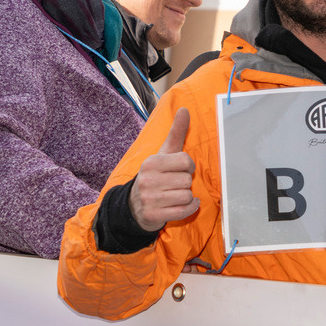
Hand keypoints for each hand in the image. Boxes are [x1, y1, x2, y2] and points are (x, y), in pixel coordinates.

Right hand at [129, 107, 199, 231]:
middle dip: (186, 183)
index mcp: (151, 162)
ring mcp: (149, 199)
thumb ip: (176, 132)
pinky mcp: (153, 215)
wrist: (135, 206)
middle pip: (187, 180)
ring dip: (187, 196)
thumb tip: (184, 109)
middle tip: (174, 184)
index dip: (189, 166)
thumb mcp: (164, 154)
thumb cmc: (155, 176)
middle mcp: (148, 180)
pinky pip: (184, 211)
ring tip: (175, 194)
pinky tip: (184, 204)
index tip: (181, 169)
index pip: (186, 161)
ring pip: (187, 195)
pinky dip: (189, 208)